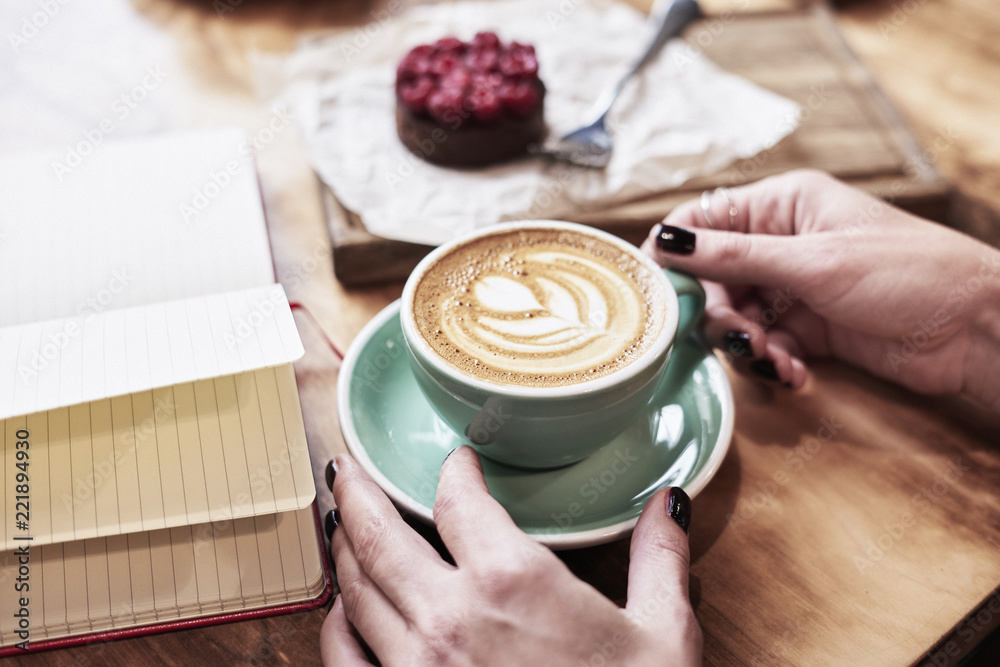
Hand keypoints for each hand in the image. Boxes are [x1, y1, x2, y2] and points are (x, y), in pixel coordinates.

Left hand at [320, 448, 701, 665]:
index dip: (453, 472)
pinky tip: (340, 610)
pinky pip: (344, 659)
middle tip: (347, 469)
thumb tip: (667, 504)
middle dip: (357, 492)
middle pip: (378, 534)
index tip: (456, 464)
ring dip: (344, 548)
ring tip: (339, 522)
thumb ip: (658, 559)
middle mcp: (451, 615)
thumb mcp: (662, 634)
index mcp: (514, 581)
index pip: (459, 499)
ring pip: (356, 589)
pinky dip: (335, 626)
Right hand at [641, 170, 999, 410]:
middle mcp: (780, 244)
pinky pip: (764, 346)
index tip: (667, 296)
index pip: (702, 222)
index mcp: (781, 206)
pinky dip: (772, 363)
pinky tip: (796, 372)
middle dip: (718, 314)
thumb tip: (667, 241)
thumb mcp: (814, 262)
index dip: (677, 257)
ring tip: (777, 360)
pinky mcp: (808, 329)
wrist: (975, 329)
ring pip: (735, 318)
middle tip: (740, 336)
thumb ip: (734, 256)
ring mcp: (793, 289)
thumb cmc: (911, 272)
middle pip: (712, 279)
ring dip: (748, 346)